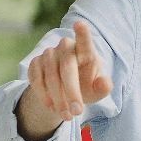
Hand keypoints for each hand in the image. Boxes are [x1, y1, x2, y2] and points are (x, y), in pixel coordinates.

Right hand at [15, 20, 112, 140]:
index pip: (84, 40)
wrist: (64, 93)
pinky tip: (51, 107)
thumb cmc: (86, 87)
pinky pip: (36, 79)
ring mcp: (49, 54)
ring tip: (67, 116)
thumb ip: (103, 87)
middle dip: (71, 92)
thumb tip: (105, 84)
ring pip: (50, 76)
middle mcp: (66, 47)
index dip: (82, 33)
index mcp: (85, 51)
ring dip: (58, 99)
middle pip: (67, 67)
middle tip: (77, 112)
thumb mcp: (97, 91)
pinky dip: (44, 95)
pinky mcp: (35, 63)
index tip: (79, 24)